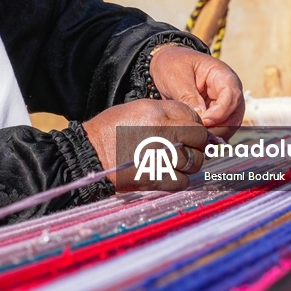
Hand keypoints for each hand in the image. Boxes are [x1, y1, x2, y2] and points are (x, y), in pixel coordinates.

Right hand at [81, 99, 207, 190]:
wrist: (90, 155)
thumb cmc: (110, 130)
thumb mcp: (137, 109)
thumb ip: (165, 113)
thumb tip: (188, 123)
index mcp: (158, 113)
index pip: (194, 117)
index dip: (193, 125)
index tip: (188, 132)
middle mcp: (164, 133)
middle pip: (199, 139)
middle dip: (196, 143)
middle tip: (185, 147)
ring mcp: (163, 157)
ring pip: (195, 162)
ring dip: (188, 163)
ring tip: (173, 161)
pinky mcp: (158, 179)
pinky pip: (183, 181)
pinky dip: (178, 179)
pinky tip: (166, 174)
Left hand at [148, 46, 243, 137]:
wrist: (166, 65)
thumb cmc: (173, 65)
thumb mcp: (177, 78)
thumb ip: (189, 97)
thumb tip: (201, 118)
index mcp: (222, 75)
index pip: (232, 96)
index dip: (220, 112)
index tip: (204, 121)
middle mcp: (228, 90)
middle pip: (235, 114)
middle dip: (220, 127)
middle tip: (200, 136)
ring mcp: (224, 102)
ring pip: (230, 124)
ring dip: (216, 133)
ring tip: (197, 138)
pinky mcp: (215, 113)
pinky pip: (219, 128)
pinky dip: (210, 134)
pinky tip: (197, 138)